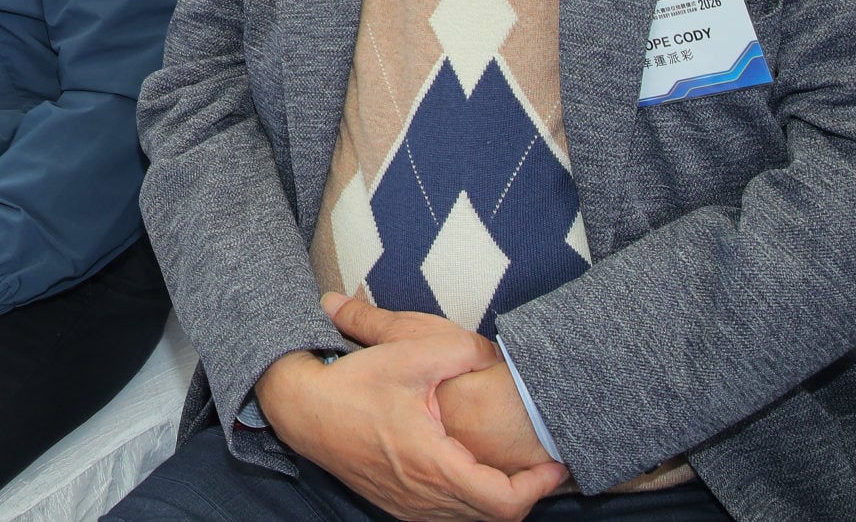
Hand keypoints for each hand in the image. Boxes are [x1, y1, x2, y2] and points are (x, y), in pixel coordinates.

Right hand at [252, 295, 567, 521]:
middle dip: (525, 491)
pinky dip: (469, 500)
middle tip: (543, 464)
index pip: (504, 501)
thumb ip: (462, 350)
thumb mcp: (410, 351)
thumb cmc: (352, 381)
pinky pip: (446, 515)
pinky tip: (473, 469)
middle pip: (493, 515)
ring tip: (517, 467)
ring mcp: (406, 504)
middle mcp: (421, 495)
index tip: (555, 463)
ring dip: (496, 497)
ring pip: (469, 518)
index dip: (538, 487)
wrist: (299, 406)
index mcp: (432, 464)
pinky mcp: (394, 502)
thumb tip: (493, 357)